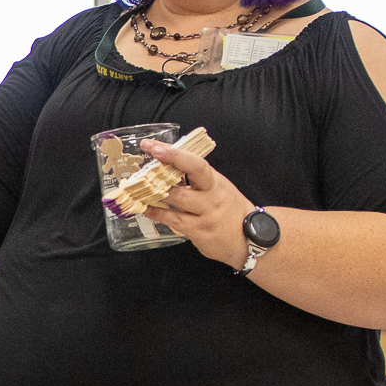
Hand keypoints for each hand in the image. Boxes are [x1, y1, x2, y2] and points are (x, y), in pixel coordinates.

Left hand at [139, 138, 256, 268]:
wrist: (249, 238)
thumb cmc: (230, 209)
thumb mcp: (218, 188)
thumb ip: (196, 179)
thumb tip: (169, 164)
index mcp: (215, 182)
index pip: (196, 163)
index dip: (175, 154)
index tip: (154, 146)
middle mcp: (211, 197)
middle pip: (188, 179)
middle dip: (163, 168)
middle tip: (143, 162)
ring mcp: (205, 215)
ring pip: (178, 200)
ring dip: (155, 193)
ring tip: (136, 187)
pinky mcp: (199, 232)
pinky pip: (175, 221)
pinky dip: (158, 214)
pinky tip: (146, 209)